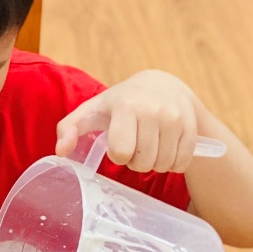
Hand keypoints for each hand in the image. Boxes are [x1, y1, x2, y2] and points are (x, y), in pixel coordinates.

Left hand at [55, 70, 203, 173]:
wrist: (163, 85)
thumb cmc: (120, 103)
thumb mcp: (91, 111)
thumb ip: (68, 128)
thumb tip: (60, 151)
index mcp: (126, 106)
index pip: (121, 152)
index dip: (118, 156)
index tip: (117, 145)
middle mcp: (153, 111)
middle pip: (143, 163)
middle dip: (135, 162)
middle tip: (134, 146)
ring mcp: (175, 119)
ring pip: (163, 165)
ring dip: (154, 164)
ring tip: (148, 147)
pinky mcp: (192, 129)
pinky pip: (182, 164)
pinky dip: (172, 163)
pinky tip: (164, 148)